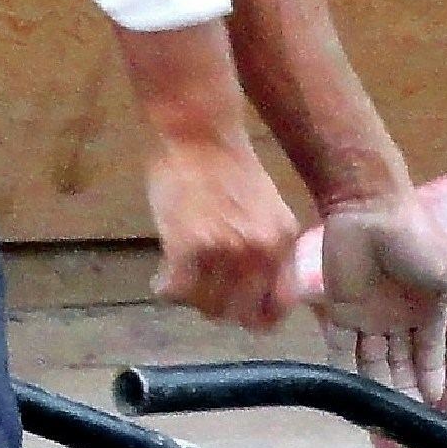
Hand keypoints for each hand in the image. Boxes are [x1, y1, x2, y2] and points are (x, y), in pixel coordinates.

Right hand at [146, 136, 302, 328]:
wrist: (198, 132)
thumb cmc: (228, 164)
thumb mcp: (265, 209)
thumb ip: (265, 248)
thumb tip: (254, 289)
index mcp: (284, 242)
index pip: (279, 306)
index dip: (257, 315)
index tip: (239, 310)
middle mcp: (260, 252)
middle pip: (239, 313)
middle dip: (218, 308)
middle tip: (202, 292)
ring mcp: (225, 253)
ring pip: (206, 305)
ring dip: (191, 298)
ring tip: (180, 280)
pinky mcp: (188, 249)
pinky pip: (177, 292)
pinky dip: (165, 288)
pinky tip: (162, 278)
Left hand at [316, 192, 446, 401]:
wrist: (369, 211)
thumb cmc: (417, 241)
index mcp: (428, 310)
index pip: (430, 352)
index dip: (431, 376)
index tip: (433, 403)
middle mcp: (399, 319)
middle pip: (401, 363)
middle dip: (404, 389)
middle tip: (405, 420)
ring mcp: (368, 317)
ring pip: (373, 362)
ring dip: (377, 387)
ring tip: (380, 418)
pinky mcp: (340, 313)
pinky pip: (342, 350)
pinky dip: (346, 373)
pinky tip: (350, 397)